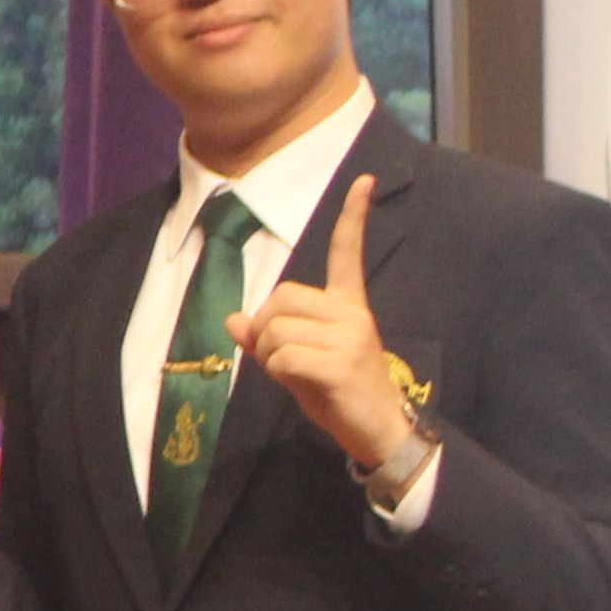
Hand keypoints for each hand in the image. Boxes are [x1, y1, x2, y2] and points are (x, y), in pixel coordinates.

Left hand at [233, 179, 415, 474]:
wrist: (377, 430)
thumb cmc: (338, 392)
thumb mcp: (299, 361)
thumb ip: (267, 339)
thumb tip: (233, 319)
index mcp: (348, 305)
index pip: (347, 252)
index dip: (353, 217)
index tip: (365, 180)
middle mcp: (352, 313)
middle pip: (281, 297)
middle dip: (266, 329)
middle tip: (282, 357)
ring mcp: (350, 336)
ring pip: (275, 329)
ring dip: (270, 357)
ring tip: (297, 374)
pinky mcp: (341, 362)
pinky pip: (282, 355)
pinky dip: (277, 372)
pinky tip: (300, 383)